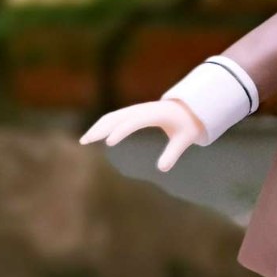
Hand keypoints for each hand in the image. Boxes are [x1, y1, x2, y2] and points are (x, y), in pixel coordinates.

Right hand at [79, 99, 206, 172]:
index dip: (121, 131)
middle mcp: (143, 109)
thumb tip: (162, 169)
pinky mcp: (133, 113)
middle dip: (101, 128)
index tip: (109, 143)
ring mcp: (136, 110)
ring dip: (98, 126)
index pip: (134, 122)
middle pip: (117, 117)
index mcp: (155, 114)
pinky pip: (114, 117)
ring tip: (85, 140)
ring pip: (112, 116)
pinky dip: (102, 125)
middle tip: (86, 141)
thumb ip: (173, 153)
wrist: (191, 108)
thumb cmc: (188, 124)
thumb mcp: (185, 138)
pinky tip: (94, 135)